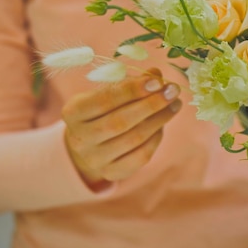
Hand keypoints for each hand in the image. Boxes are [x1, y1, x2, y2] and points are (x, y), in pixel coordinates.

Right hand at [62, 68, 180, 189]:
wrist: (88, 145)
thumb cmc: (100, 111)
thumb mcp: (106, 92)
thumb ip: (130, 82)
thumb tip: (156, 75)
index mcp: (73, 112)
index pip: (105, 100)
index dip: (133, 90)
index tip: (157, 81)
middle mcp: (80, 138)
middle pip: (120, 121)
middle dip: (151, 104)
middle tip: (172, 91)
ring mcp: (95, 159)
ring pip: (134, 139)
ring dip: (159, 119)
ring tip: (174, 105)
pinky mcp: (111, 172)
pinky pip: (140, 156)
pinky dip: (155, 139)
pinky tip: (162, 125)